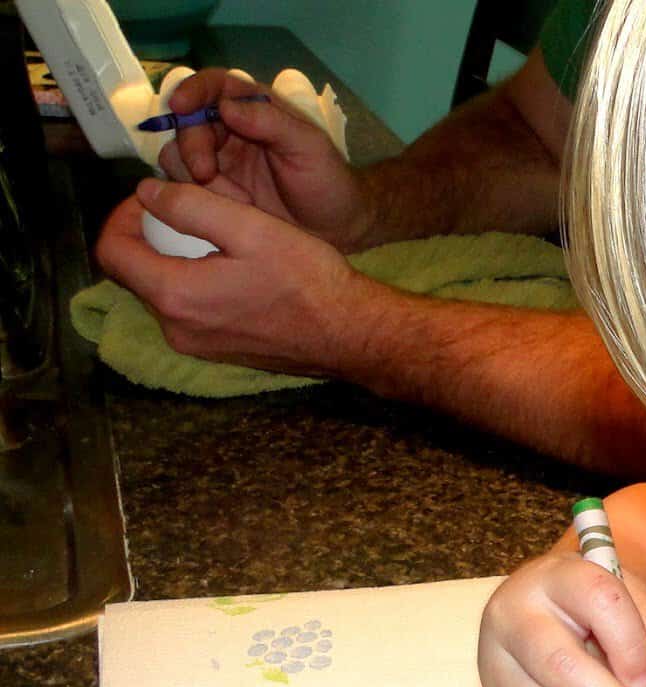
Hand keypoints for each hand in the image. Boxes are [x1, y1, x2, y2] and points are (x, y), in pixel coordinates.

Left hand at [94, 179, 370, 374]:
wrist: (350, 334)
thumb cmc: (307, 280)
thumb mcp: (249, 227)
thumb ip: (189, 206)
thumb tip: (147, 193)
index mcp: (175, 295)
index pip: (112, 251)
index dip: (122, 215)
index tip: (153, 197)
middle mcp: (176, 329)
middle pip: (133, 273)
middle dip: (148, 236)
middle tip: (185, 211)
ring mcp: (197, 345)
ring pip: (161, 292)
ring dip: (173, 259)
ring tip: (213, 237)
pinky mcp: (218, 352)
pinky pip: (187, 311)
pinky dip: (194, 283)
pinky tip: (230, 269)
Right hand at [158, 68, 371, 250]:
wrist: (336, 230)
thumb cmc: (328, 182)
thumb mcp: (308, 148)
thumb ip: (270, 122)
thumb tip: (225, 106)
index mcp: (255, 107)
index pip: (213, 85)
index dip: (191, 90)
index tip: (179, 106)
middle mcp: (231, 128)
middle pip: (188, 122)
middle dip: (192, 146)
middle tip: (206, 173)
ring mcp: (220, 159)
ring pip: (179, 154)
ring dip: (195, 175)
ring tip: (236, 199)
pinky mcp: (216, 190)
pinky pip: (187, 186)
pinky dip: (200, 196)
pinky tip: (234, 208)